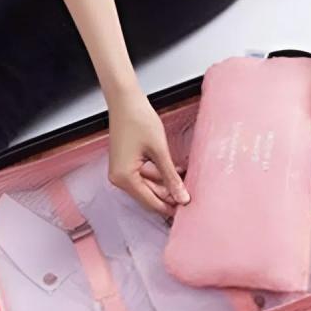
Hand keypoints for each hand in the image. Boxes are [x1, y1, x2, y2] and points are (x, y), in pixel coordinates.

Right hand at [107, 89, 189, 215]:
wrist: (126, 100)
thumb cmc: (138, 120)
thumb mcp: (160, 151)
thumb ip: (171, 177)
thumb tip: (182, 197)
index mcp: (124, 178)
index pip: (151, 202)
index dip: (170, 207)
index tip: (187, 211)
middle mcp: (119, 178)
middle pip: (149, 196)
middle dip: (170, 196)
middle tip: (191, 195)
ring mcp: (122, 171)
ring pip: (149, 187)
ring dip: (167, 185)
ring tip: (186, 180)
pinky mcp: (127, 164)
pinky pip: (146, 176)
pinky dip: (161, 175)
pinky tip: (177, 171)